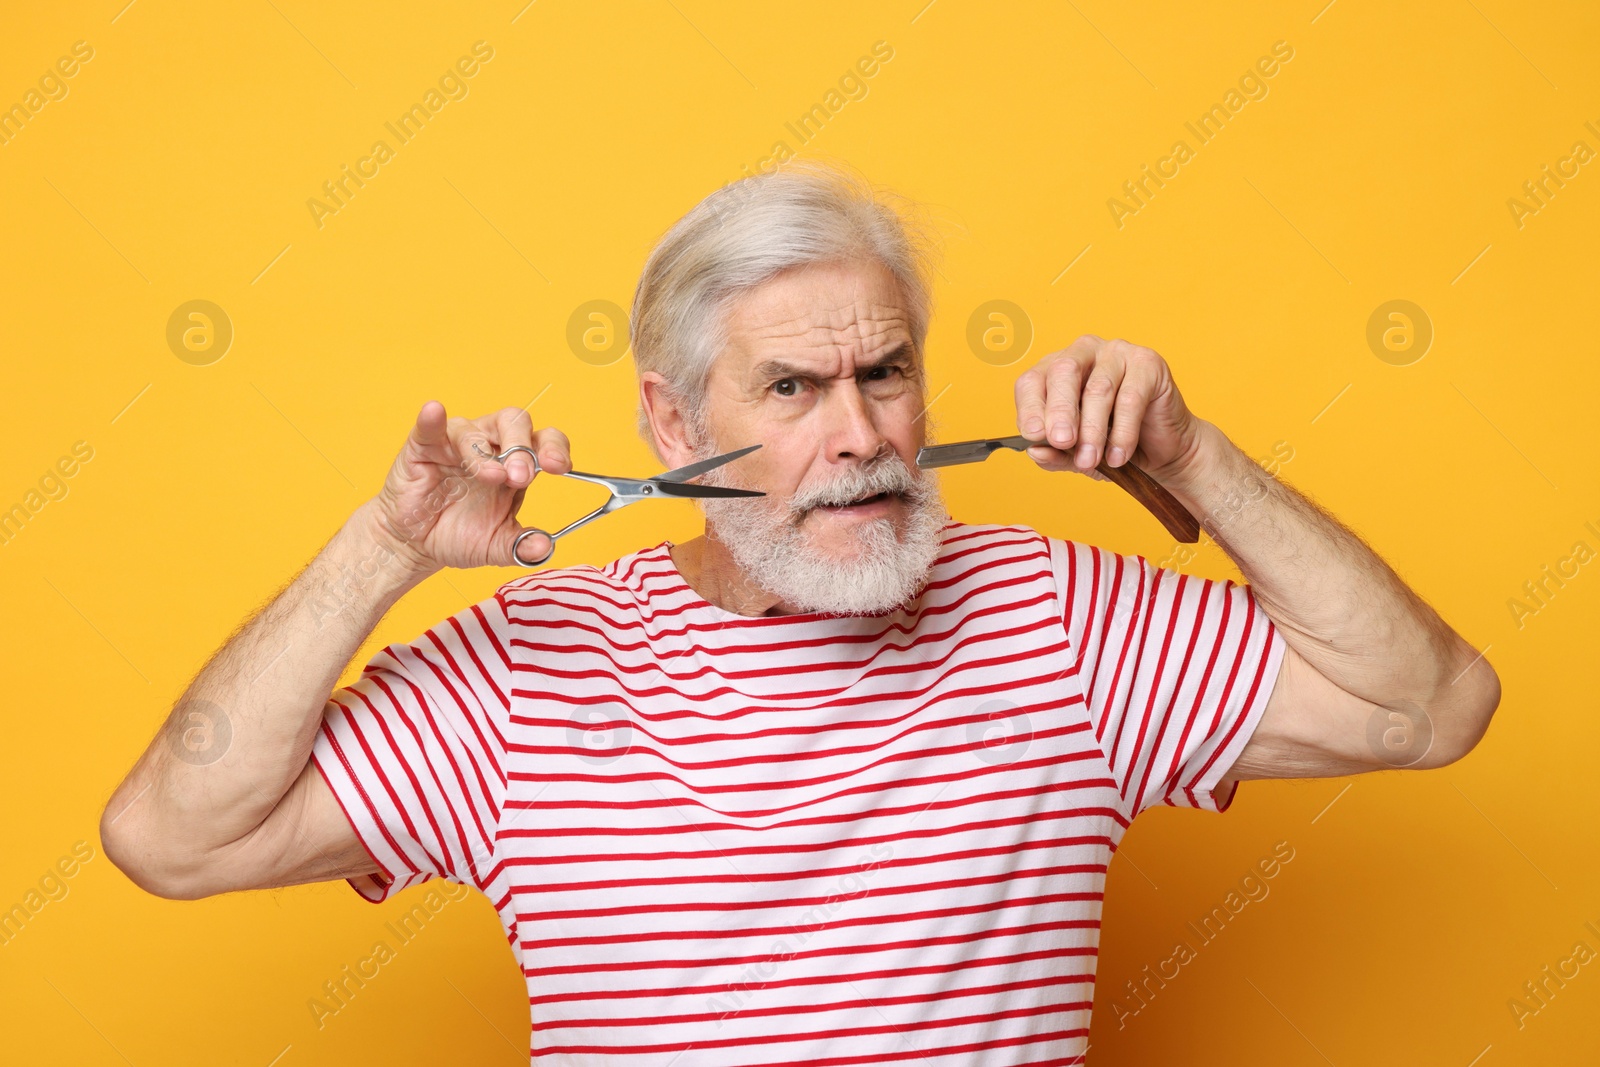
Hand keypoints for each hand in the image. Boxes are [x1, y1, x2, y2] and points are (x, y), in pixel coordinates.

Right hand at [366, 401, 571, 574]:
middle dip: (523, 447)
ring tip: (491, 477)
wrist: (417, 544)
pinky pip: (430, 427)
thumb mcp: (496, 547)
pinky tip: (434, 411)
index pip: (544, 441)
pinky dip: (432, 419)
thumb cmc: (460, 535)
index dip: (555, 448)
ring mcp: (458, 442)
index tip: (559, 467)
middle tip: (521, 477)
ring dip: (485, 452)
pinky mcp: (425, 445)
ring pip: (478, 429)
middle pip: (515, 423)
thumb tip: (544, 548)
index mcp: (517, 465)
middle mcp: (491, 446)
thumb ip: (522, 547)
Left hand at [1014, 335, 1204, 483]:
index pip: (1032, 381)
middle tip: (1062, 442)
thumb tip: (1036, 452)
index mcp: (1055, 371)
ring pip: (1098, 388)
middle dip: (1060, 412)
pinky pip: (1131, 398)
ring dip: (1093, 430)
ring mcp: (1116, 353)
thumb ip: (1055, 454)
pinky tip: (1117, 456)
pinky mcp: (1148, 364)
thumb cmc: (1111, 444)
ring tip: (1091, 460)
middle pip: (1063, 372)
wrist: (1159, 450)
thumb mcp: (1076, 455)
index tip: (1033, 435)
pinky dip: (1123, 432)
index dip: (1030, 407)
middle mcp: (1082, 353)